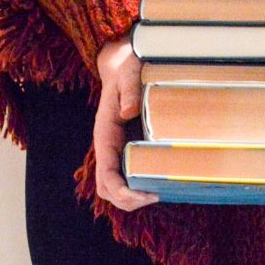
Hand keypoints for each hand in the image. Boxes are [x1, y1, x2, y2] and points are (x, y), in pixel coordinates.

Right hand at [92, 33, 158, 210]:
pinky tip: (160, 183)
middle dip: (128, 201)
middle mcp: (108, 147)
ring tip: (158, 193)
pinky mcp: (127, 151)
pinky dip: (139, 187)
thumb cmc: (127, 67)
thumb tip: (129, 112)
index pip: (106, 175)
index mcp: (105, 134)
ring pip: (116, 188)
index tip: (146, 195)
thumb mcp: (129, 73)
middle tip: (156, 196)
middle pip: (107, 189)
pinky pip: (128, 177)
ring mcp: (117, 151)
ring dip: (133, 199)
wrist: (123, 64)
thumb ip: (129, 89)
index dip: (123, 191)